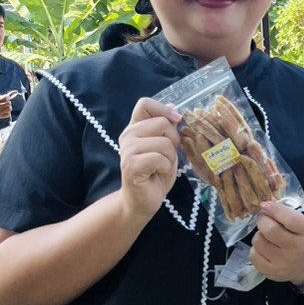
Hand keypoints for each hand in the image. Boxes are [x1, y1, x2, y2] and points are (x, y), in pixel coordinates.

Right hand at [0, 94, 13, 120]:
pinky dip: (8, 113)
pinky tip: (5, 112)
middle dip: (9, 102)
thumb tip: (7, 96)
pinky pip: (8, 115)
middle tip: (7, 103)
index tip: (7, 98)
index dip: (7, 98)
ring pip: (9, 109)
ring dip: (9, 108)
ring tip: (7, 108)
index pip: (6, 98)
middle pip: (9, 103)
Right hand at [118, 98, 180, 224]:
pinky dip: (166, 167)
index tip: (176, 121)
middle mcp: (128, 135)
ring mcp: (127, 150)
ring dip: (170, 158)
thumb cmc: (156, 174)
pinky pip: (159, 158)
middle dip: (174, 140)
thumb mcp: (166, 147)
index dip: (163, 110)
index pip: (145, 104)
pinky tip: (157, 174)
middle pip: (162, 123)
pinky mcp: (130, 165)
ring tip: (161, 167)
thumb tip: (173, 107)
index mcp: (135, 128)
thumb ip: (167, 128)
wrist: (142, 201)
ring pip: (164, 143)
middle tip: (167, 156)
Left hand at [250, 201, 303, 284]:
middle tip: (265, 222)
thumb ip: (286, 214)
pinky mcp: (272, 273)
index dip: (273, 210)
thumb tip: (264, 206)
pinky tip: (264, 249)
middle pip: (269, 230)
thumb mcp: (303, 224)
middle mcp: (295, 250)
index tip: (265, 205)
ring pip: (258, 242)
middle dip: (263, 221)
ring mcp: (282, 264)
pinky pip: (253, 256)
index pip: (289, 219)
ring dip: (259, 236)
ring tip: (267, 238)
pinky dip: (256, 249)